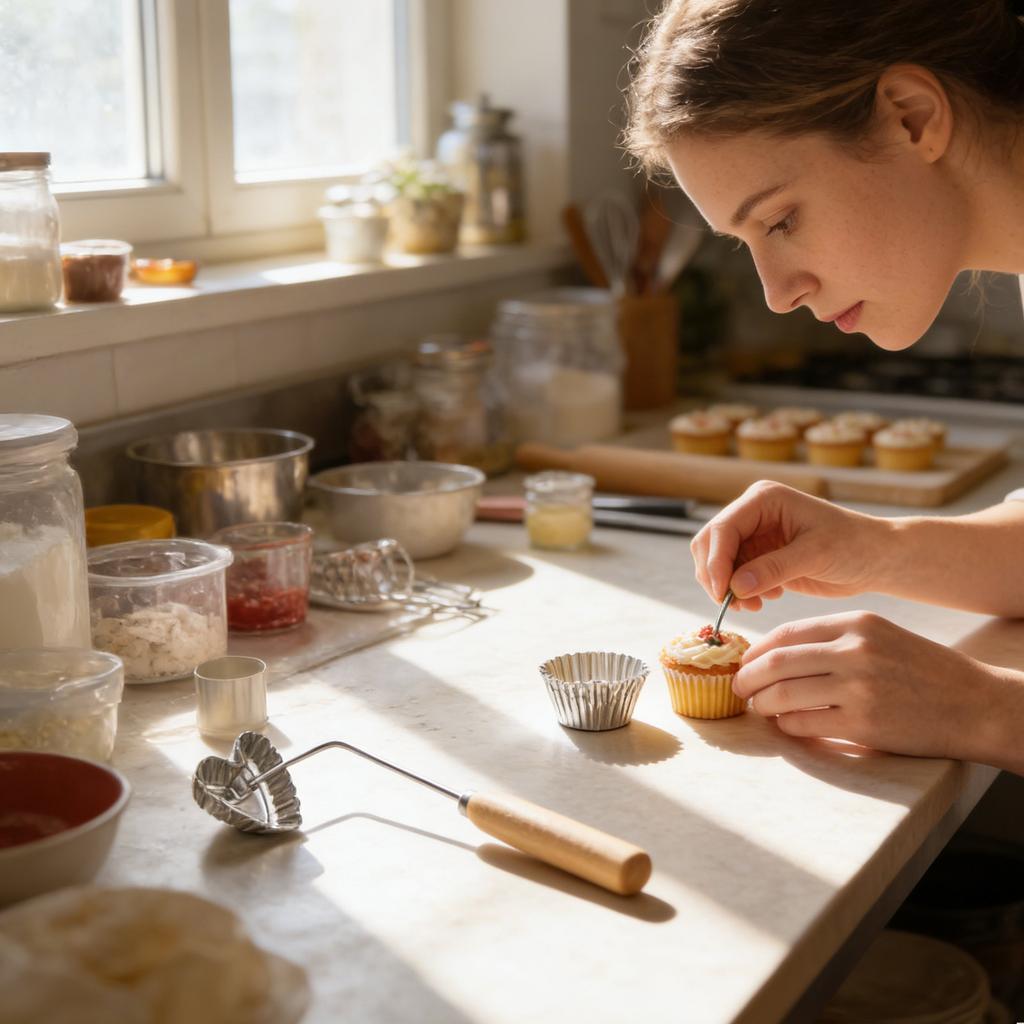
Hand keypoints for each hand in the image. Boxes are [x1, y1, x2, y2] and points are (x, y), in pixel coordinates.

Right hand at [690, 481, 890, 611]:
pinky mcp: (758, 556)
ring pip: (716, 563)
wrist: (876, 558)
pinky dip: (739, 593)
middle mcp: (752, 513)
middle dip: (716, 576)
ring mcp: (753, 535)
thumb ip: (773, 569)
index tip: (722, 593)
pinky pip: (732, 576)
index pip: (723, 529)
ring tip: (754, 606)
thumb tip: (735, 587)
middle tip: (735, 605)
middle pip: (710, 544)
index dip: (716, 562)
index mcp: (763, 499)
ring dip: (726, 588)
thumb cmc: (854, 545)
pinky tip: (765, 600)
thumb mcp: (815, 554)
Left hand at [733, 610, 1002, 760]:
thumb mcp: (879, 636)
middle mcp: (855, 651)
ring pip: (784, 694)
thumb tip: (775, 653)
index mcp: (856, 624)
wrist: (975, 703)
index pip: (786, 633)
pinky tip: (787, 725)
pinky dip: (787, 726)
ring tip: (758, 708)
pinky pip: (805, 724)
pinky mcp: (863, 724)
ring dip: (762, 704)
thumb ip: (832, 640)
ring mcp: (858, 688)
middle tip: (739, 688)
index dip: (757, 650)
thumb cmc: (921, 670)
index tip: (746, 663)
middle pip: (777, 662)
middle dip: (748, 677)